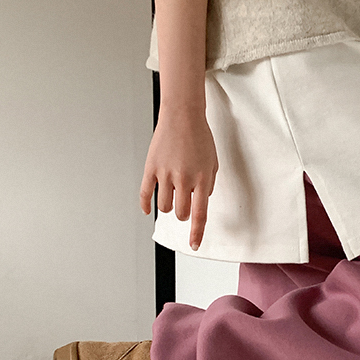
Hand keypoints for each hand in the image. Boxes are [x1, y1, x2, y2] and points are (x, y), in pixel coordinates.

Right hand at [139, 109, 217, 250]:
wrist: (183, 114)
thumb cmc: (200, 138)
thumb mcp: (213, 163)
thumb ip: (208, 186)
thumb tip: (198, 204)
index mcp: (202, 179)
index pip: (199, 214)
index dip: (197, 233)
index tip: (194, 245)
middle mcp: (183, 179)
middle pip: (180, 214)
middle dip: (183, 213)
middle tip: (184, 202)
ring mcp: (165, 173)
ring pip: (164, 206)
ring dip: (169, 206)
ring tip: (172, 193)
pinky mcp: (151, 167)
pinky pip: (146, 193)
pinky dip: (146, 205)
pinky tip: (148, 210)